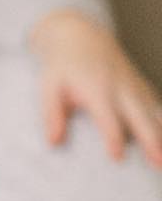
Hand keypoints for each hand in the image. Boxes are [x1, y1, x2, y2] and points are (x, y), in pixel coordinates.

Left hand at [31, 8, 161, 166]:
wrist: (81, 37)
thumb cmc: (62, 67)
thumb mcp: (49, 86)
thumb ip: (52, 114)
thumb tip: (53, 142)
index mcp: (97, 90)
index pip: (107, 117)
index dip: (112, 136)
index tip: (117, 157)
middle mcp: (121, 89)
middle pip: (140, 118)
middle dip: (151, 141)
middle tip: (159, 164)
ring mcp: (135, 88)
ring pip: (155, 114)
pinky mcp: (142, 88)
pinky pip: (158, 107)